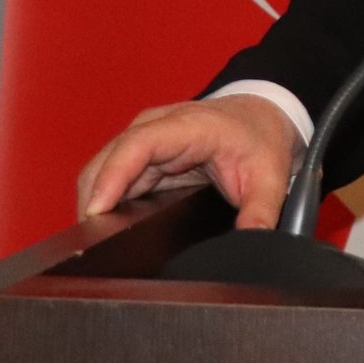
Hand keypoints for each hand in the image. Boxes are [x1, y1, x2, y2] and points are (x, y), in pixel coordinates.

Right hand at [76, 95, 304, 230]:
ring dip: (95, 205)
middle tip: (93, 247)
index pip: (136, 146)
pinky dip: (104, 204)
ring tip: (96, 245)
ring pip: (101, 172)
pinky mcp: (141, 158)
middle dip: (94, 202)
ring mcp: (144, 141)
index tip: (97, 212)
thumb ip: (262, 209)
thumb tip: (253, 240)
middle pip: (107, 161)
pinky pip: (111, 179)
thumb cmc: (260, 137)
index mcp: (186, 126)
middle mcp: (155, 128)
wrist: (261, 115)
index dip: (112, 177)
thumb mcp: (269, 175)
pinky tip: (107, 232)